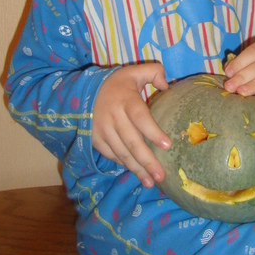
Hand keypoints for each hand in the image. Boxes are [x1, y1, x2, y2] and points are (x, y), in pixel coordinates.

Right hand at [92, 63, 170, 187]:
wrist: (86, 91)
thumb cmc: (118, 84)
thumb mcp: (134, 71)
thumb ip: (154, 72)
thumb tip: (166, 85)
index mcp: (125, 100)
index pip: (140, 118)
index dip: (153, 132)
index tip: (167, 145)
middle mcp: (113, 117)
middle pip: (132, 141)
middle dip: (147, 160)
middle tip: (161, 175)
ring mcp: (103, 130)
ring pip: (122, 153)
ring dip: (136, 169)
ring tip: (150, 182)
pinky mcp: (96, 140)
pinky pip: (112, 155)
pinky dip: (124, 164)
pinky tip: (136, 172)